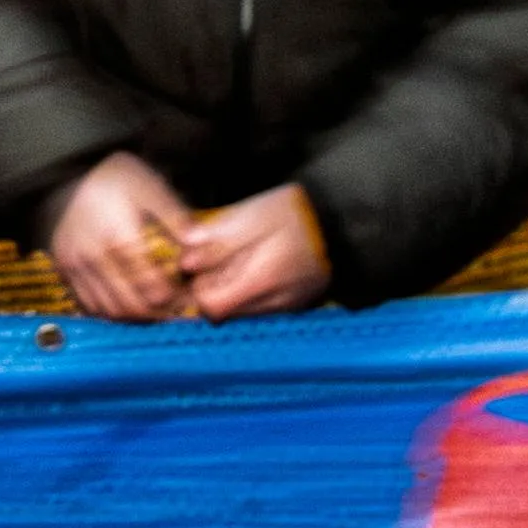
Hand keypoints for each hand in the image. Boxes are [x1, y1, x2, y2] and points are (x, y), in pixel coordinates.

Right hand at [39, 152, 194, 321]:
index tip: (188, 296)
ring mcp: (75, 266)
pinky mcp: (64, 269)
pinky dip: (109, 312)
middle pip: (132, 306)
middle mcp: (94, 257)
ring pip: (109, 311)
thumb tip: (200, 244)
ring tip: (155, 309)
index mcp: (119, 237)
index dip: (174, 298)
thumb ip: (175, 218)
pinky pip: (88, 305)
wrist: (69, 170)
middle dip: (158, 313)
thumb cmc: (114, 178)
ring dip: (135, 317)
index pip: (152, 287)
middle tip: (175, 309)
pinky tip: (126, 303)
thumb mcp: (149, 187)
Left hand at [174, 183, 330, 320]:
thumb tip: (186, 260)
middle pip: (224, 314)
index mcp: (262, 280)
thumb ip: (220, 238)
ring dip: (230, 291)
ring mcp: (285, 308)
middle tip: (216, 258)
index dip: (198, 288)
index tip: (197, 265)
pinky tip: (255, 268)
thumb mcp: (255, 214)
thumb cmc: (296, 213)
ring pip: (241, 313)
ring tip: (237, 260)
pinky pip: (260, 309)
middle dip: (213, 288)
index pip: (212, 308)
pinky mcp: (292, 307)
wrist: (341, 223)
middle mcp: (274, 303)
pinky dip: (249, 293)